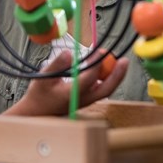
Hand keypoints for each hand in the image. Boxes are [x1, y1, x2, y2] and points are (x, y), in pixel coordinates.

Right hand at [4, 50, 128, 115]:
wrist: (38, 112)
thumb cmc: (39, 94)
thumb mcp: (43, 77)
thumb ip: (57, 65)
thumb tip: (70, 53)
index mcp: (72, 94)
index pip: (89, 78)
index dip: (96, 64)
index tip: (100, 51)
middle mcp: (83, 99)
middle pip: (106, 89)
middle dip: (117, 74)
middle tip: (124, 60)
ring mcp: (86, 100)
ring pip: (106, 90)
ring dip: (114, 76)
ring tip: (119, 61)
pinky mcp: (87, 99)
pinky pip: (102, 88)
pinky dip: (107, 78)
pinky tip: (106, 67)